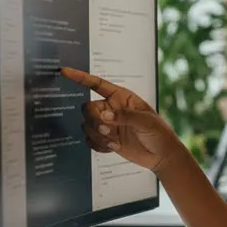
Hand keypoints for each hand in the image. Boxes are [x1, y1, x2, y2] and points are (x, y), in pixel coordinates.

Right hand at [59, 67, 189, 174]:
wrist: (161, 155)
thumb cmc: (159, 133)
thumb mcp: (146, 121)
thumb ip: (124, 116)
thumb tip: (104, 116)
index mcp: (121, 97)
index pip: (97, 84)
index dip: (80, 77)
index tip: (64, 71)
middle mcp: (111, 109)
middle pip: (88, 109)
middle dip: (94, 120)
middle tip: (106, 130)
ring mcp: (107, 124)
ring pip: (87, 126)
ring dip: (98, 136)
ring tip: (115, 142)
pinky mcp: (105, 139)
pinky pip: (89, 140)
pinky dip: (98, 145)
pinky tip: (113, 147)